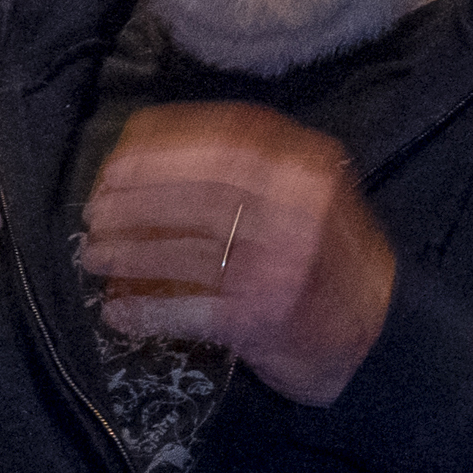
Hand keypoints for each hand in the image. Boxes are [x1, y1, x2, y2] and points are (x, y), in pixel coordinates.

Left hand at [78, 101, 398, 406]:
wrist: (379, 331)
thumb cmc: (331, 256)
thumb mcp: (309, 193)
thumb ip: (256, 169)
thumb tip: (153, 156)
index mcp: (312, 169)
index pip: (229, 141)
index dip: (163, 148)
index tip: (117, 160)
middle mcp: (302, 211)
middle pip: (201, 194)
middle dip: (136, 201)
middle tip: (94, 212)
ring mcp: (283, 266)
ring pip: (188, 251)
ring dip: (129, 254)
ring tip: (93, 256)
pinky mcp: (263, 318)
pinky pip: (189, 311)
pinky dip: (145, 311)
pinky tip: (116, 313)